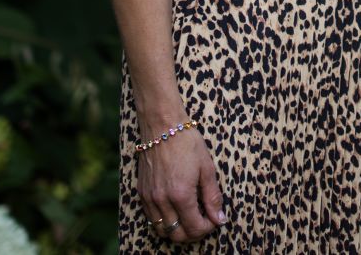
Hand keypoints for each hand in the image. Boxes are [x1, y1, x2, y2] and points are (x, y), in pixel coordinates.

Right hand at [137, 128, 227, 243]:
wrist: (162, 124)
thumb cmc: (187, 142)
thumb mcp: (207, 168)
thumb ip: (212, 197)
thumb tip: (219, 218)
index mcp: (181, 195)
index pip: (194, 228)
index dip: (208, 228)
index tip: (214, 219)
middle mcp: (162, 200)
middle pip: (177, 235)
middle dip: (192, 234)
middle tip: (203, 222)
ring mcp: (149, 197)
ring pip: (162, 230)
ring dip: (177, 230)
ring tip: (189, 217)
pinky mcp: (142, 192)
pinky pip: (151, 218)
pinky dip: (164, 220)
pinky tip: (175, 209)